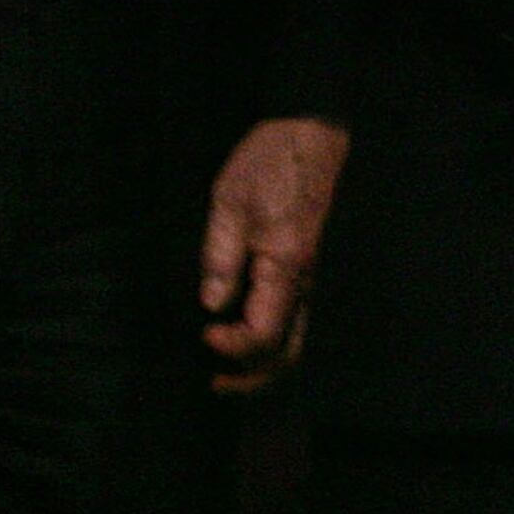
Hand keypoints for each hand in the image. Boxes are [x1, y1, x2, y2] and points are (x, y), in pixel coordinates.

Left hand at [200, 115, 347, 393]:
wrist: (310, 130)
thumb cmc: (270, 161)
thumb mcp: (229, 203)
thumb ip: (219, 257)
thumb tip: (211, 305)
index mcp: (287, 265)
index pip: (264, 333)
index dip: (232, 347)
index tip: (203, 336)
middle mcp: (305, 279)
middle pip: (288, 352)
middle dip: (251, 377)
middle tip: (212, 383)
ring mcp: (309, 276)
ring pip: (295, 340)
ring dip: (260, 365)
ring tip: (222, 372)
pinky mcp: (304, 269)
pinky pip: (293, 320)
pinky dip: (268, 343)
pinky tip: (239, 341)